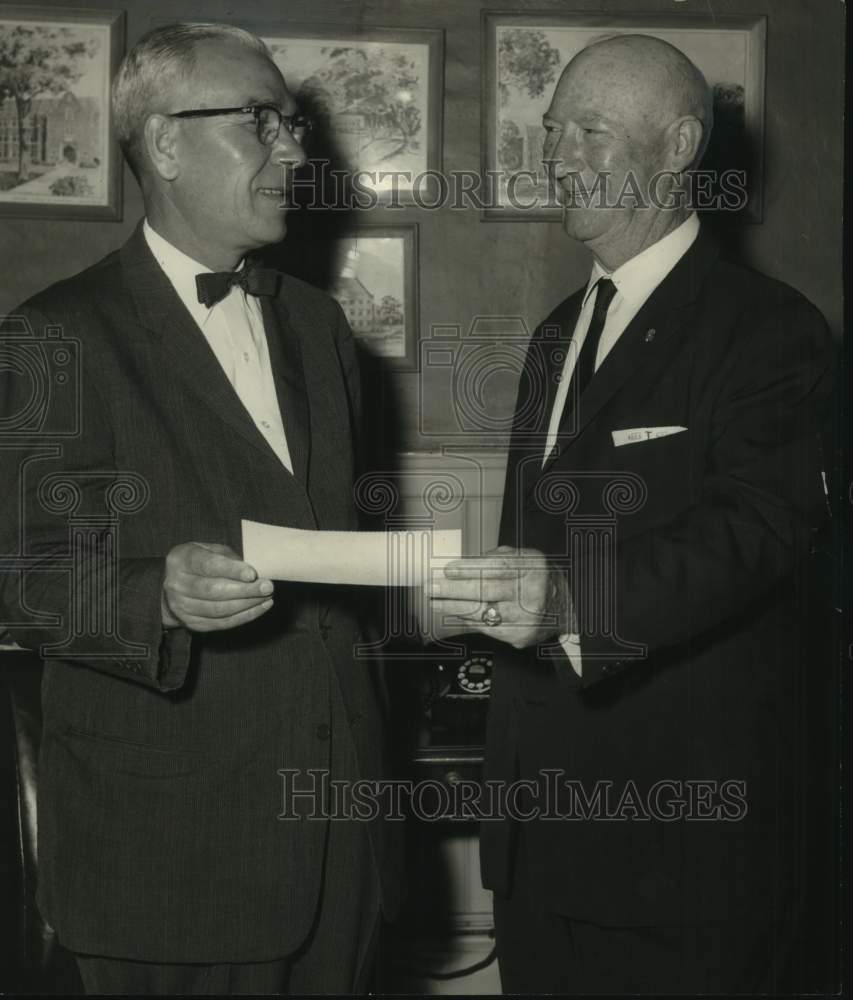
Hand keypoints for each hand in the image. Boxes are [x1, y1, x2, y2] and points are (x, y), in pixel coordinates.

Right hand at [161, 542, 273, 631]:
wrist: (176, 585)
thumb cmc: (200, 562)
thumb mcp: (210, 550)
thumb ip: (229, 558)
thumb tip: (253, 574)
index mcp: (181, 560)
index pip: (208, 566)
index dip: (232, 570)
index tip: (252, 574)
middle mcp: (176, 584)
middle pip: (214, 591)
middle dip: (245, 590)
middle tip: (268, 587)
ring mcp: (181, 607)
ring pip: (219, 610)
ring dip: (248, 604)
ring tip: (267, 597)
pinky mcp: (192, 623)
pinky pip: (222, 623)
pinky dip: (245, 616)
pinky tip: (260, 607)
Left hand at [427, 546, 572, 648]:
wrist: (563, 609)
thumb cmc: (538, 579)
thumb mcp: (524, 559)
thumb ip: (496, 558)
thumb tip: (461, 564)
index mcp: (533, 568)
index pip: (496, 567)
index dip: (469, 569)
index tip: (447, 570)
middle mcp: (532, 594)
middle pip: (486, 591)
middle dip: (454, 590)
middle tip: (432, 587)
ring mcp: (526, 618)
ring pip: (482, 613)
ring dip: (453, 607)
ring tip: (435, 601)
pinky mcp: (519, 636)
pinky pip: (486, 628)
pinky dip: (467, 620)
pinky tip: (454, 612)